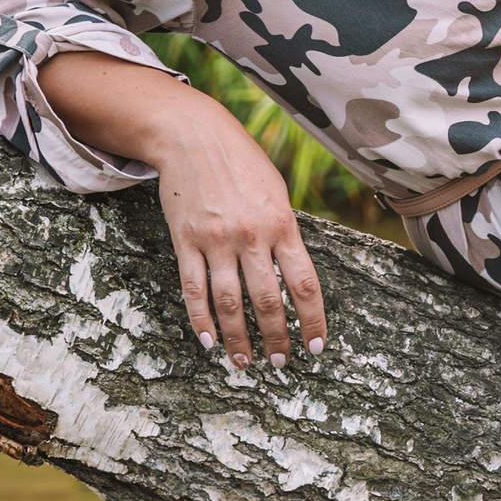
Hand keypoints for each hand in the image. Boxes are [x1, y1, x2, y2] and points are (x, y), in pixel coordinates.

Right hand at [36, 50, 327, 368]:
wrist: (194, 137)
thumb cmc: (243, 164)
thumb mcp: (277, 193)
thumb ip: (285, 233)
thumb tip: (294, 275)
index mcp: (282, 224)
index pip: (304, 283)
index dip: (311, 319)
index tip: (315, 345)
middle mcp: (251, 236)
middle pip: (267, 300)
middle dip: (276, 337)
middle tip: (281, 363)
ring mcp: (216, 240)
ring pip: (228, 303)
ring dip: (238, 338)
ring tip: (244, 363)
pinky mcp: (185, 241)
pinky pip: (193, 289)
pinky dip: (200, 320)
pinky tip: (208, 341)